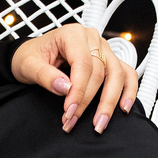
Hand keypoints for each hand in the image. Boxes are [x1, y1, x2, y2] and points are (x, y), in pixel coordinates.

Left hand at [11, 24, 138, 133]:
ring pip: (117, 74)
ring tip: (100, 123)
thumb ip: (46, 76)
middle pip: (101, 72)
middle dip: (89, 101)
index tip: (69, 110)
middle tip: (74, 121)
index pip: (83, 64)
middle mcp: (91, 38)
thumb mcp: (29, 65)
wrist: (31, 54)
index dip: (79, 90)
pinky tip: (124, 107)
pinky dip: (128, 90)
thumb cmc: (30, 56)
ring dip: (110, 101)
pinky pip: (126, 73)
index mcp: (72, 34)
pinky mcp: (108, 60)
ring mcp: (102, 48)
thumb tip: (65, 88)